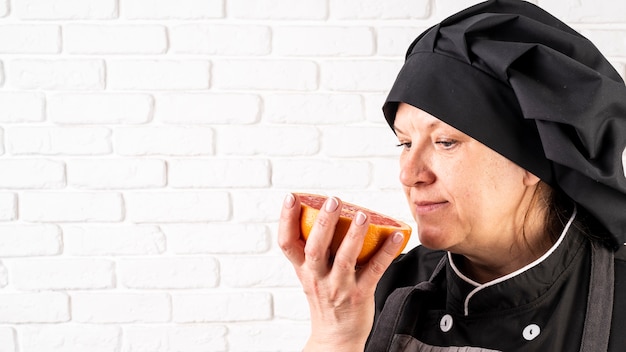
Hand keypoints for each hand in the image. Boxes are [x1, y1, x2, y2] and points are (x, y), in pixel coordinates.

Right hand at [278, 193, 404, 350]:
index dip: (286, 219)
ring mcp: (339, 287)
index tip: (290, 197)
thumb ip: (313, 250)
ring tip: (362, 215)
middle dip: (323, 222)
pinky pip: (375, 270)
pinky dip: (387, 252)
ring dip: (354, 235)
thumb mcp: (310, 276)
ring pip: (345, 259)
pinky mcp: (360, 295)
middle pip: (315, 248)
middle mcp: (318, 277)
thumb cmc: (326, 300)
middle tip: (332, 200)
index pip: (287, 243)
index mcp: (303, 269)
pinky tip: (395, 235)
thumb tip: (322, 213)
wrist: (336, 337)